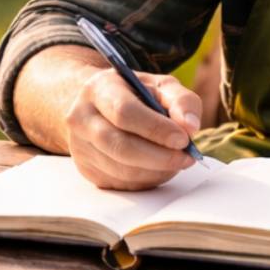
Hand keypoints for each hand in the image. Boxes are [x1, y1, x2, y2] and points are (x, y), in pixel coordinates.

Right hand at [64, 67, 202, 190]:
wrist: (99, 106)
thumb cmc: (136, 95)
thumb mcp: (160, 86)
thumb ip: (181, 101)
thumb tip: (190, 127)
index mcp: (99, 89)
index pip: (124, 112)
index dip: (155, 129)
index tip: (183, 139)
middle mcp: (81, 118)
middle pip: (120, 146)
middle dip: (159, 156)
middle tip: (187, 158)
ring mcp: (80, 147)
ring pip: (121, 170)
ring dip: (156, 171)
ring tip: (177, 161)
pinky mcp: (86, 169)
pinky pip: (120, 183)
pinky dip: (146, 179)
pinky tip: (158, 168)